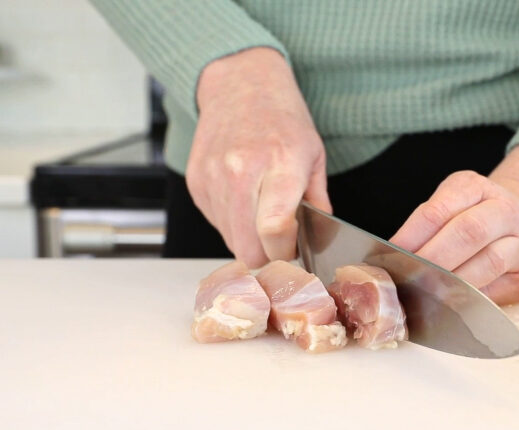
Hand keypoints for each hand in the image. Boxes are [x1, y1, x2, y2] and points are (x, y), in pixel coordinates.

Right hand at [187, 47, 330, 267]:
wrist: (241, 84)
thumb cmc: (282, 118)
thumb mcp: (314, 154)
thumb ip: (318, 201)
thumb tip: (320, 239)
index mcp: (280, 163)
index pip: (275, 229)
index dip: (285, 251)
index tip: (294, 249)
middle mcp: (241, 171)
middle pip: (248, 246)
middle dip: (267, 255)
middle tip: (280, 241)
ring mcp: (214, 177)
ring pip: (230, 240)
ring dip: (249, 239)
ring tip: (262, 212)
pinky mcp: (196, 182)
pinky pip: (216, 223)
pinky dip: (232, 223)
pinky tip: (244, 200)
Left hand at [390, 145, 518, 304]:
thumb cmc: (478, 217)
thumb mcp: (453, 205)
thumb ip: (428, 226)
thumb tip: (392, 259)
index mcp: (476, 188)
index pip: (438, 210)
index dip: (412, 235)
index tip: (391, 256)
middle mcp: (505, 210)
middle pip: (468, 232)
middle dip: (434, 259)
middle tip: (409, 278)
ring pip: (488, 263)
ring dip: (453, 283)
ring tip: (427, 293)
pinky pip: (499, 290)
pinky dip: (471, 300)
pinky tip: (451, 304)